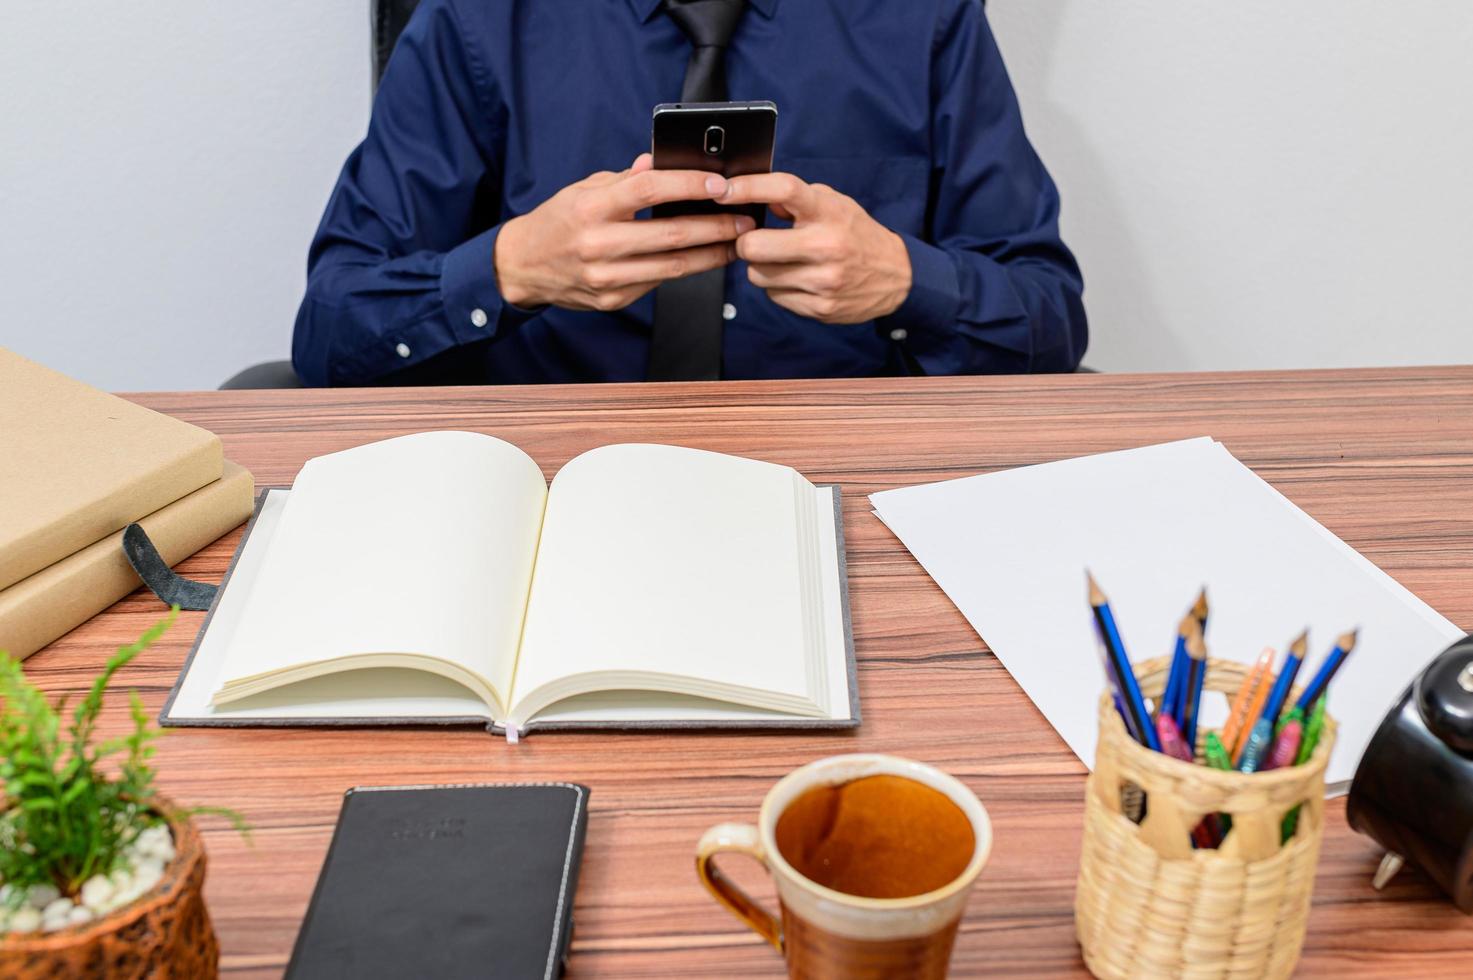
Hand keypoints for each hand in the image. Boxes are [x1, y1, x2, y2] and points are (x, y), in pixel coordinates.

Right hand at [494, 154, 752, 310]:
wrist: (522, 267)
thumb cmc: (558, 221)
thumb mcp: (585, 189)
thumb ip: (626, 179)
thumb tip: (661, 162)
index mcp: (591, 207)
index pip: (648, 189)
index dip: (688, 185)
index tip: (720, 184)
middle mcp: (597, 244)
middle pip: (670, 234)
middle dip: (715, 227)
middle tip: (745, 220)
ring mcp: (605, 276)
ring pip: (672, 266)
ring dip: (711, 254)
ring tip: (736, 242)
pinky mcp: (612, 299)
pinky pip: (658, 281)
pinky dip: (686, 269)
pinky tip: (706, 258)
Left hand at [719, 173, 911, 322]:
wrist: (896, 276)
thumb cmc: (855, 234)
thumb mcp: (834, 204)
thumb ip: (796, 199)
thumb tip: (754, 196)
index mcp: (827, 212)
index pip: (782, 190)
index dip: (747, 188)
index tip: (724, 190)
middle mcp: (825, 246)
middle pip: (753, 246)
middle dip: (746, 243)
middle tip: (755, 240)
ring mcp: (822, 281)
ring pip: (757, 275)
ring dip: (762, 267)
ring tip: (783, 261)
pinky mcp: (819, 308)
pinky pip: (774, 297)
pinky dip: (778, 288)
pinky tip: (798, 279)